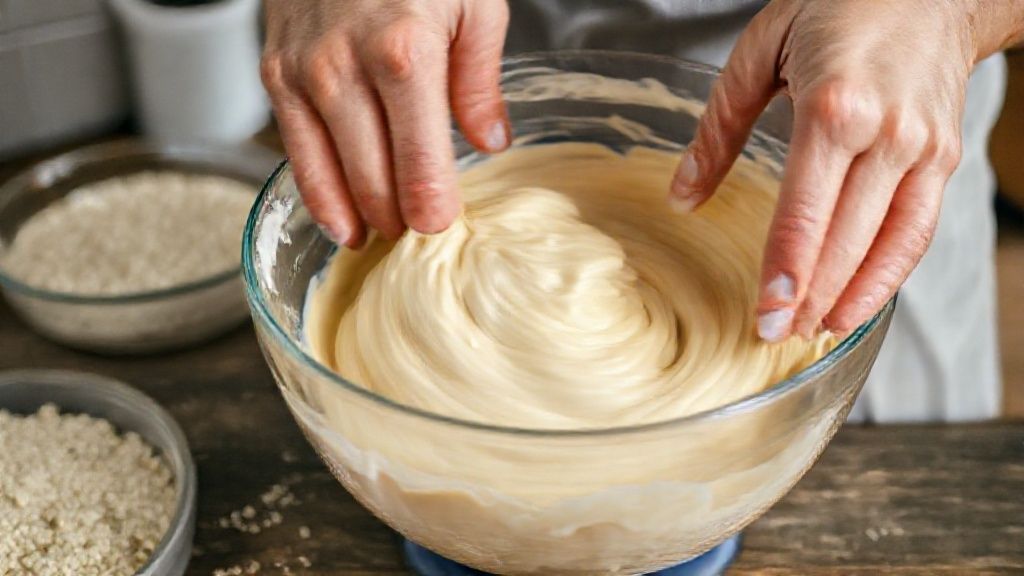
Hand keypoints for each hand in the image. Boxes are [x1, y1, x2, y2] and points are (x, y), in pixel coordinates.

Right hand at [261, 0, 510, 246]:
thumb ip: (479, 80)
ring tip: (380, 237)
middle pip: (373, 178)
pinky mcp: (275, 74)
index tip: (442, 228)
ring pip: (330, 173)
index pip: (419, 162)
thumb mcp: (474, 3)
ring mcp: (303, 74)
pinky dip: (318, 192)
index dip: (432, 209)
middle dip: (399, 218)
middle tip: (420, 234)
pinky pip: (295, 151)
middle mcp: (345, 69)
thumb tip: (489, 143)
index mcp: (405, 54)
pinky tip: (340, 219)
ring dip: (358, 216)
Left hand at [670, 0, 1020, 340]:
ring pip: (888, 243)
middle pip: (846, 238)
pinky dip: (889, 274)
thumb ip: (718, 130)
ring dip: (850, 296)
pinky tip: (857, 301)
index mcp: (834, 106)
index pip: (806, 209)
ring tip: (813, 332)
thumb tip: (683, 197)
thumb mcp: (760, 53)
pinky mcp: (943, 157)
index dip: (786, 269)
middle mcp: (886, 133)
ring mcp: (922, 148)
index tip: (766, 314)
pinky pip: (918, 230)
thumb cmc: (839, 8)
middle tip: (774, 338)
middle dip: (810, 297)